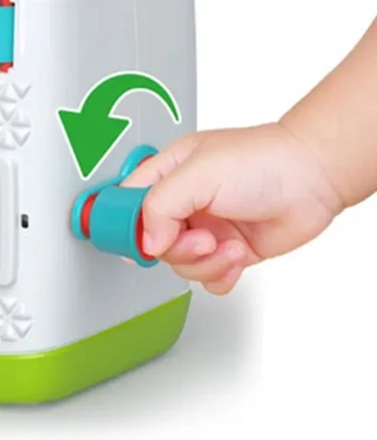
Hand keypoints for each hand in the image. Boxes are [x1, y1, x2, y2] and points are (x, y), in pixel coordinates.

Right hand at [122, 122, 343, 293]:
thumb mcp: (198, 173)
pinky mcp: (227, 250)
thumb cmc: (264, 161)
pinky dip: (220, 275)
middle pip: (153, 244)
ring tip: (227, 246)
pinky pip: (208, 278)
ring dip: (205, 263)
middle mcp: (184, 202)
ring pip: (180, 265)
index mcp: (167, 173)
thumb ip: (159, 205)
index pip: (126, 204)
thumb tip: (146, 242)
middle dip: (178, 249)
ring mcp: (205, 227)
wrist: (314, 178)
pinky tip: (235, 257)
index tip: (140, 242)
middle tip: (201, 239)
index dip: (125, 227)